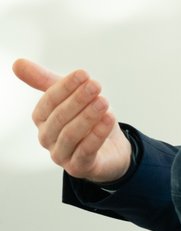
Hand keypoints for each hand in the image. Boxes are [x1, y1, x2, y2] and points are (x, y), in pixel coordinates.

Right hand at [12, 58, 131, 182]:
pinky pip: (85, 151)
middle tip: (96, 85)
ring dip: (88, 117)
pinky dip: (97, 135)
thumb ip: (47, 81)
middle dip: (78, 100)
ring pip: (71, 135)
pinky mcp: (79, 168)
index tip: (84, 73)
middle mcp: (48, 138)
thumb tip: (17, 63)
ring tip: (103, 102)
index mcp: (43, 119)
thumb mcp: (71, 97)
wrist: (111, 149)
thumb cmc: (87, 120)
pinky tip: (109, 120)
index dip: (65, 87)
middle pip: (59, 118)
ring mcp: (62, 155)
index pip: (48, 102)